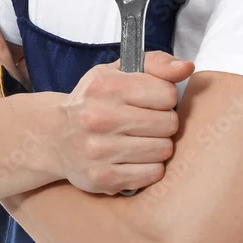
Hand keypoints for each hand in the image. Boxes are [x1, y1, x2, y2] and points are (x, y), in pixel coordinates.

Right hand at [58, 51, 194, 195]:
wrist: (55, 136)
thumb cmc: (95, 100)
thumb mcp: (118, 72)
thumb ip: (156, 64)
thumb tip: (187, 68)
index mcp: (106, 86)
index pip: (167, 93)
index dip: (165, 96)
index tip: (152, 100)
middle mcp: (99, 117)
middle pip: (169, 123)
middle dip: (164, 122)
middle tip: (148, 122)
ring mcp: (99, 150)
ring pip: (163, 150)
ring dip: (159, 145)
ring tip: (141, 139)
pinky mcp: (102, 177)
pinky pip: (152, 174)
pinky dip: (150, 167)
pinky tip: (135, 158)